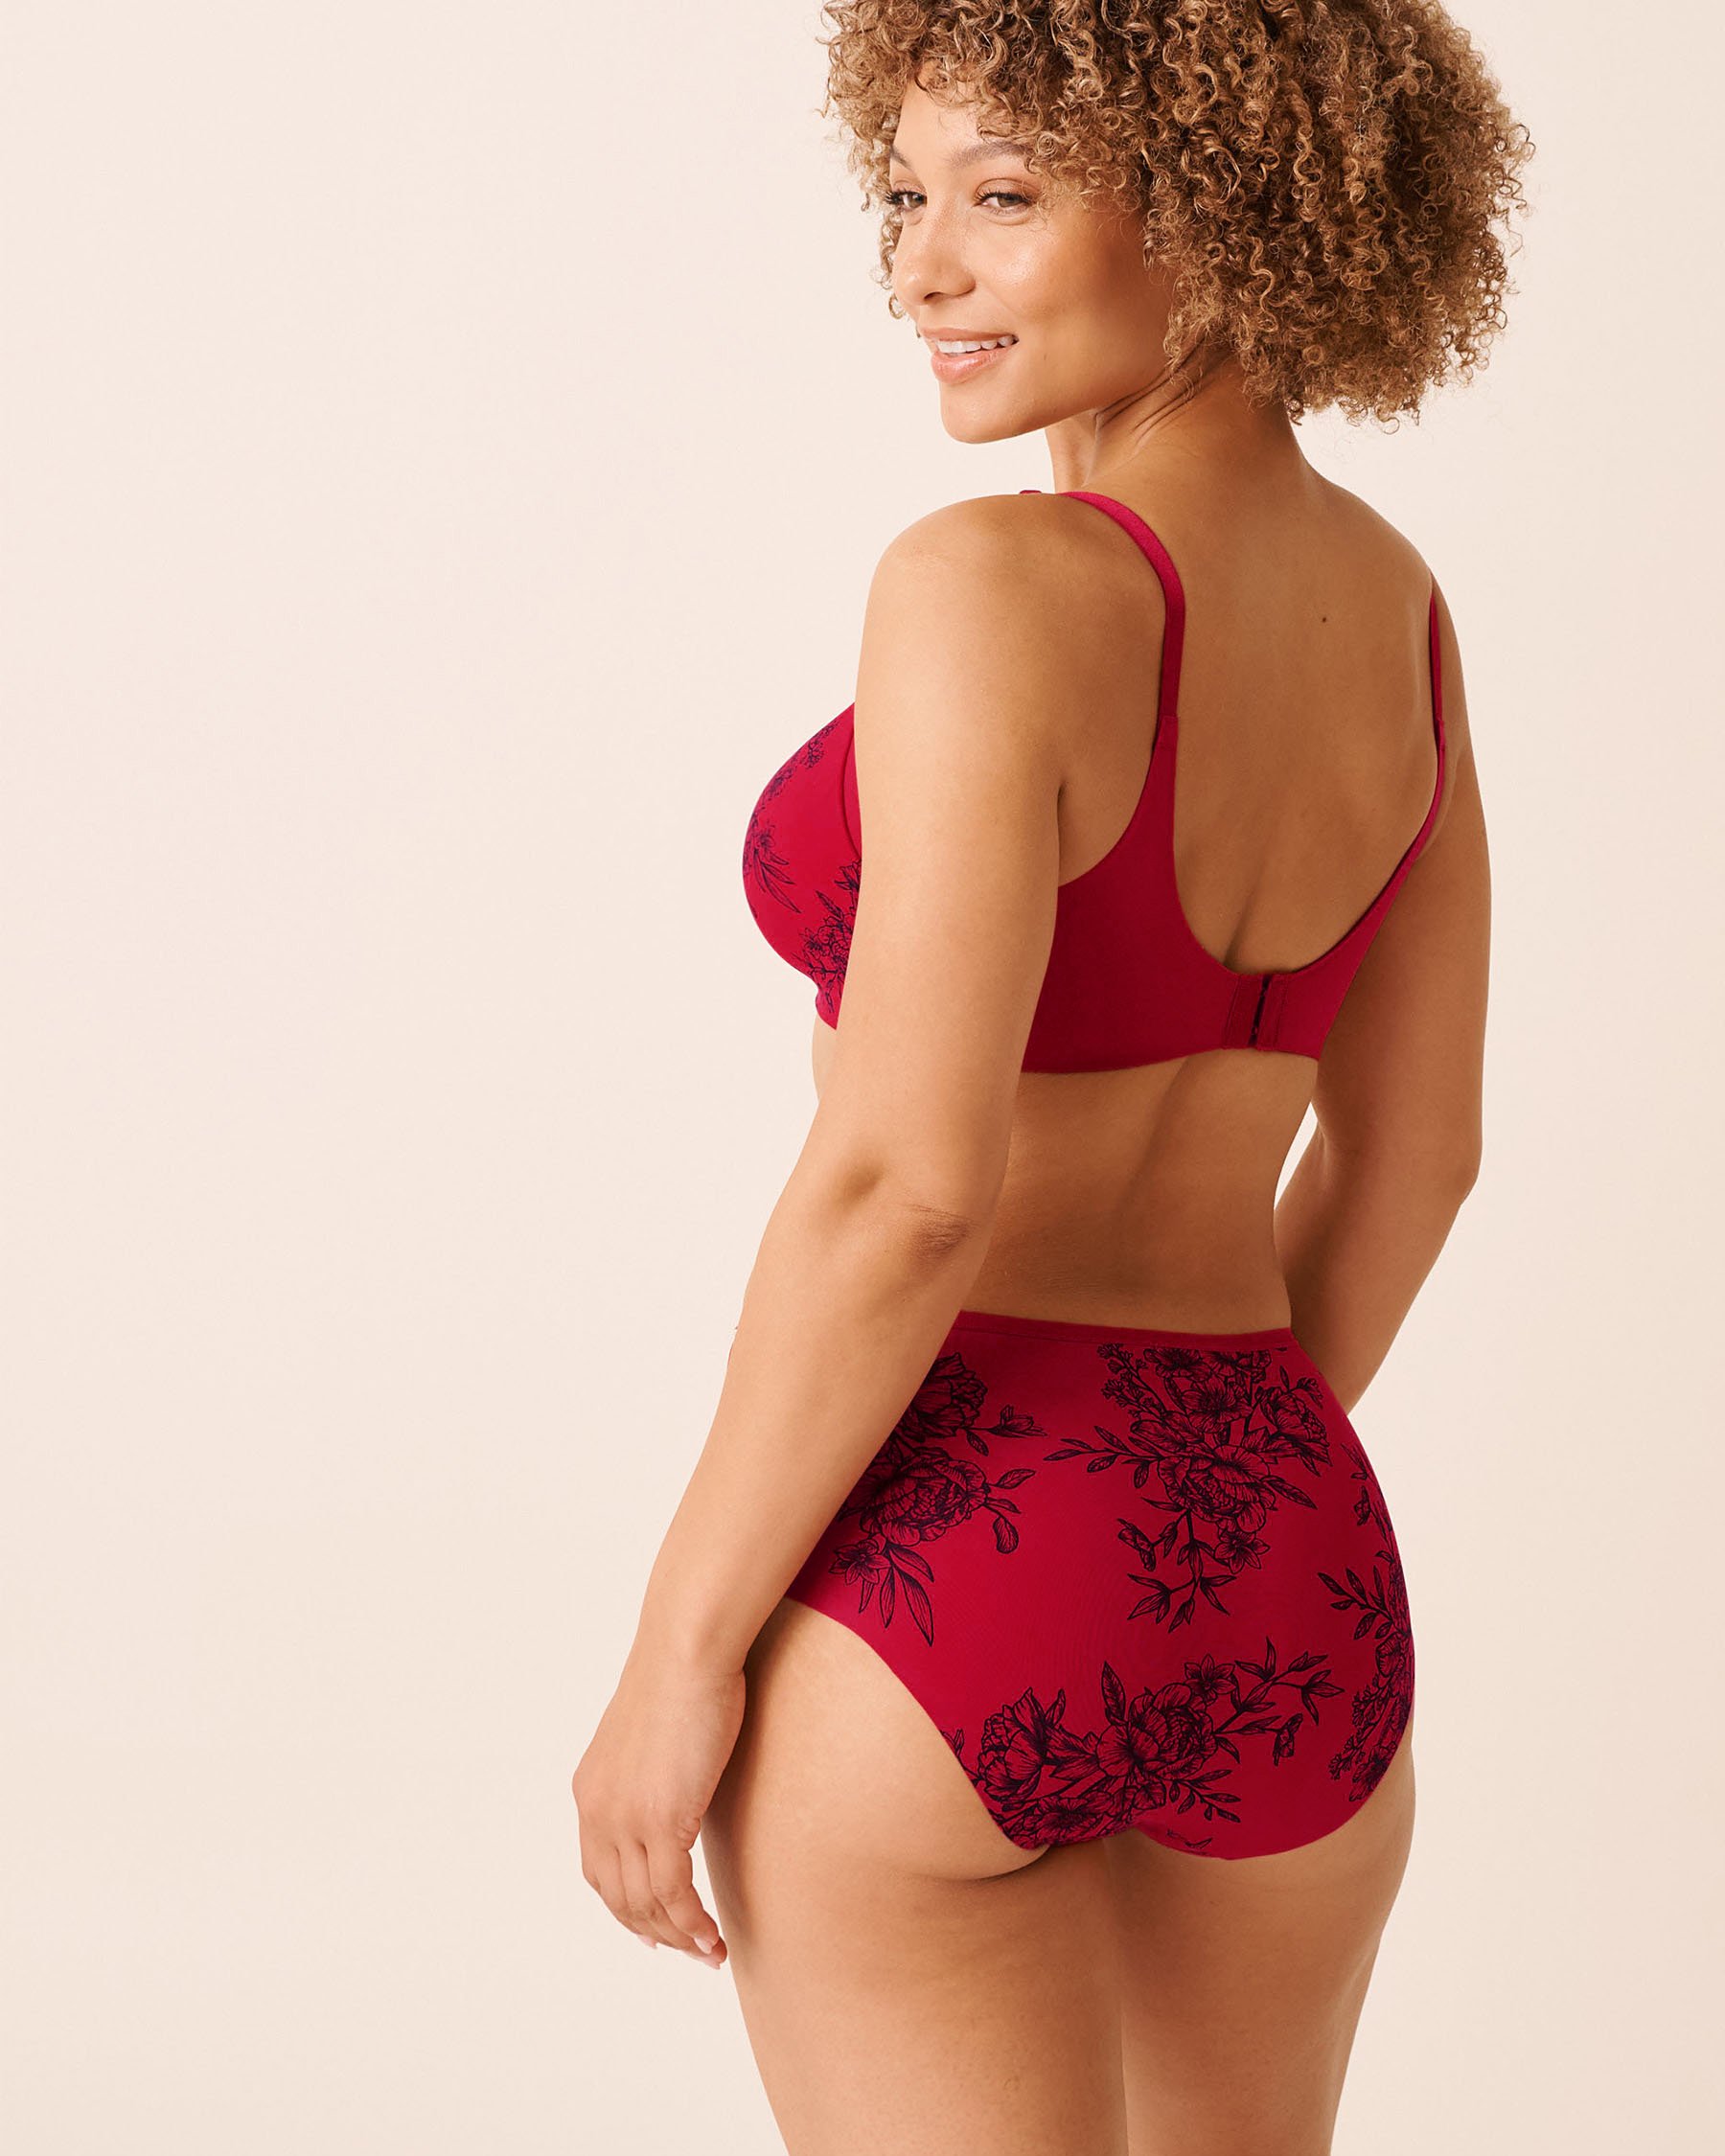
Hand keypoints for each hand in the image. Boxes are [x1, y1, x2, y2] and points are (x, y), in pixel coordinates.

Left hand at [571, 1642, 744, 1970]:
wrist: (686, 1648)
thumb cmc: (682, 1675)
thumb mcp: (653, 1735)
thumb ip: (652, 1772)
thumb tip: (678, 1790)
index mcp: (591, 1791)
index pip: (601, 1873)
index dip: (628, 1911)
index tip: (658, 1931)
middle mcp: (598, 1811)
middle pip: (620, 1899)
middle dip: (656, 1934)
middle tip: (694, 1953)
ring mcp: (625, 1819)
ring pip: (646, 1905)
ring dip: (679, 1938)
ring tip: (710, 1953)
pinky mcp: (661, 1820)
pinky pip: (674, 1894)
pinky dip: (692, 1924)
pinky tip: (713, 1937)